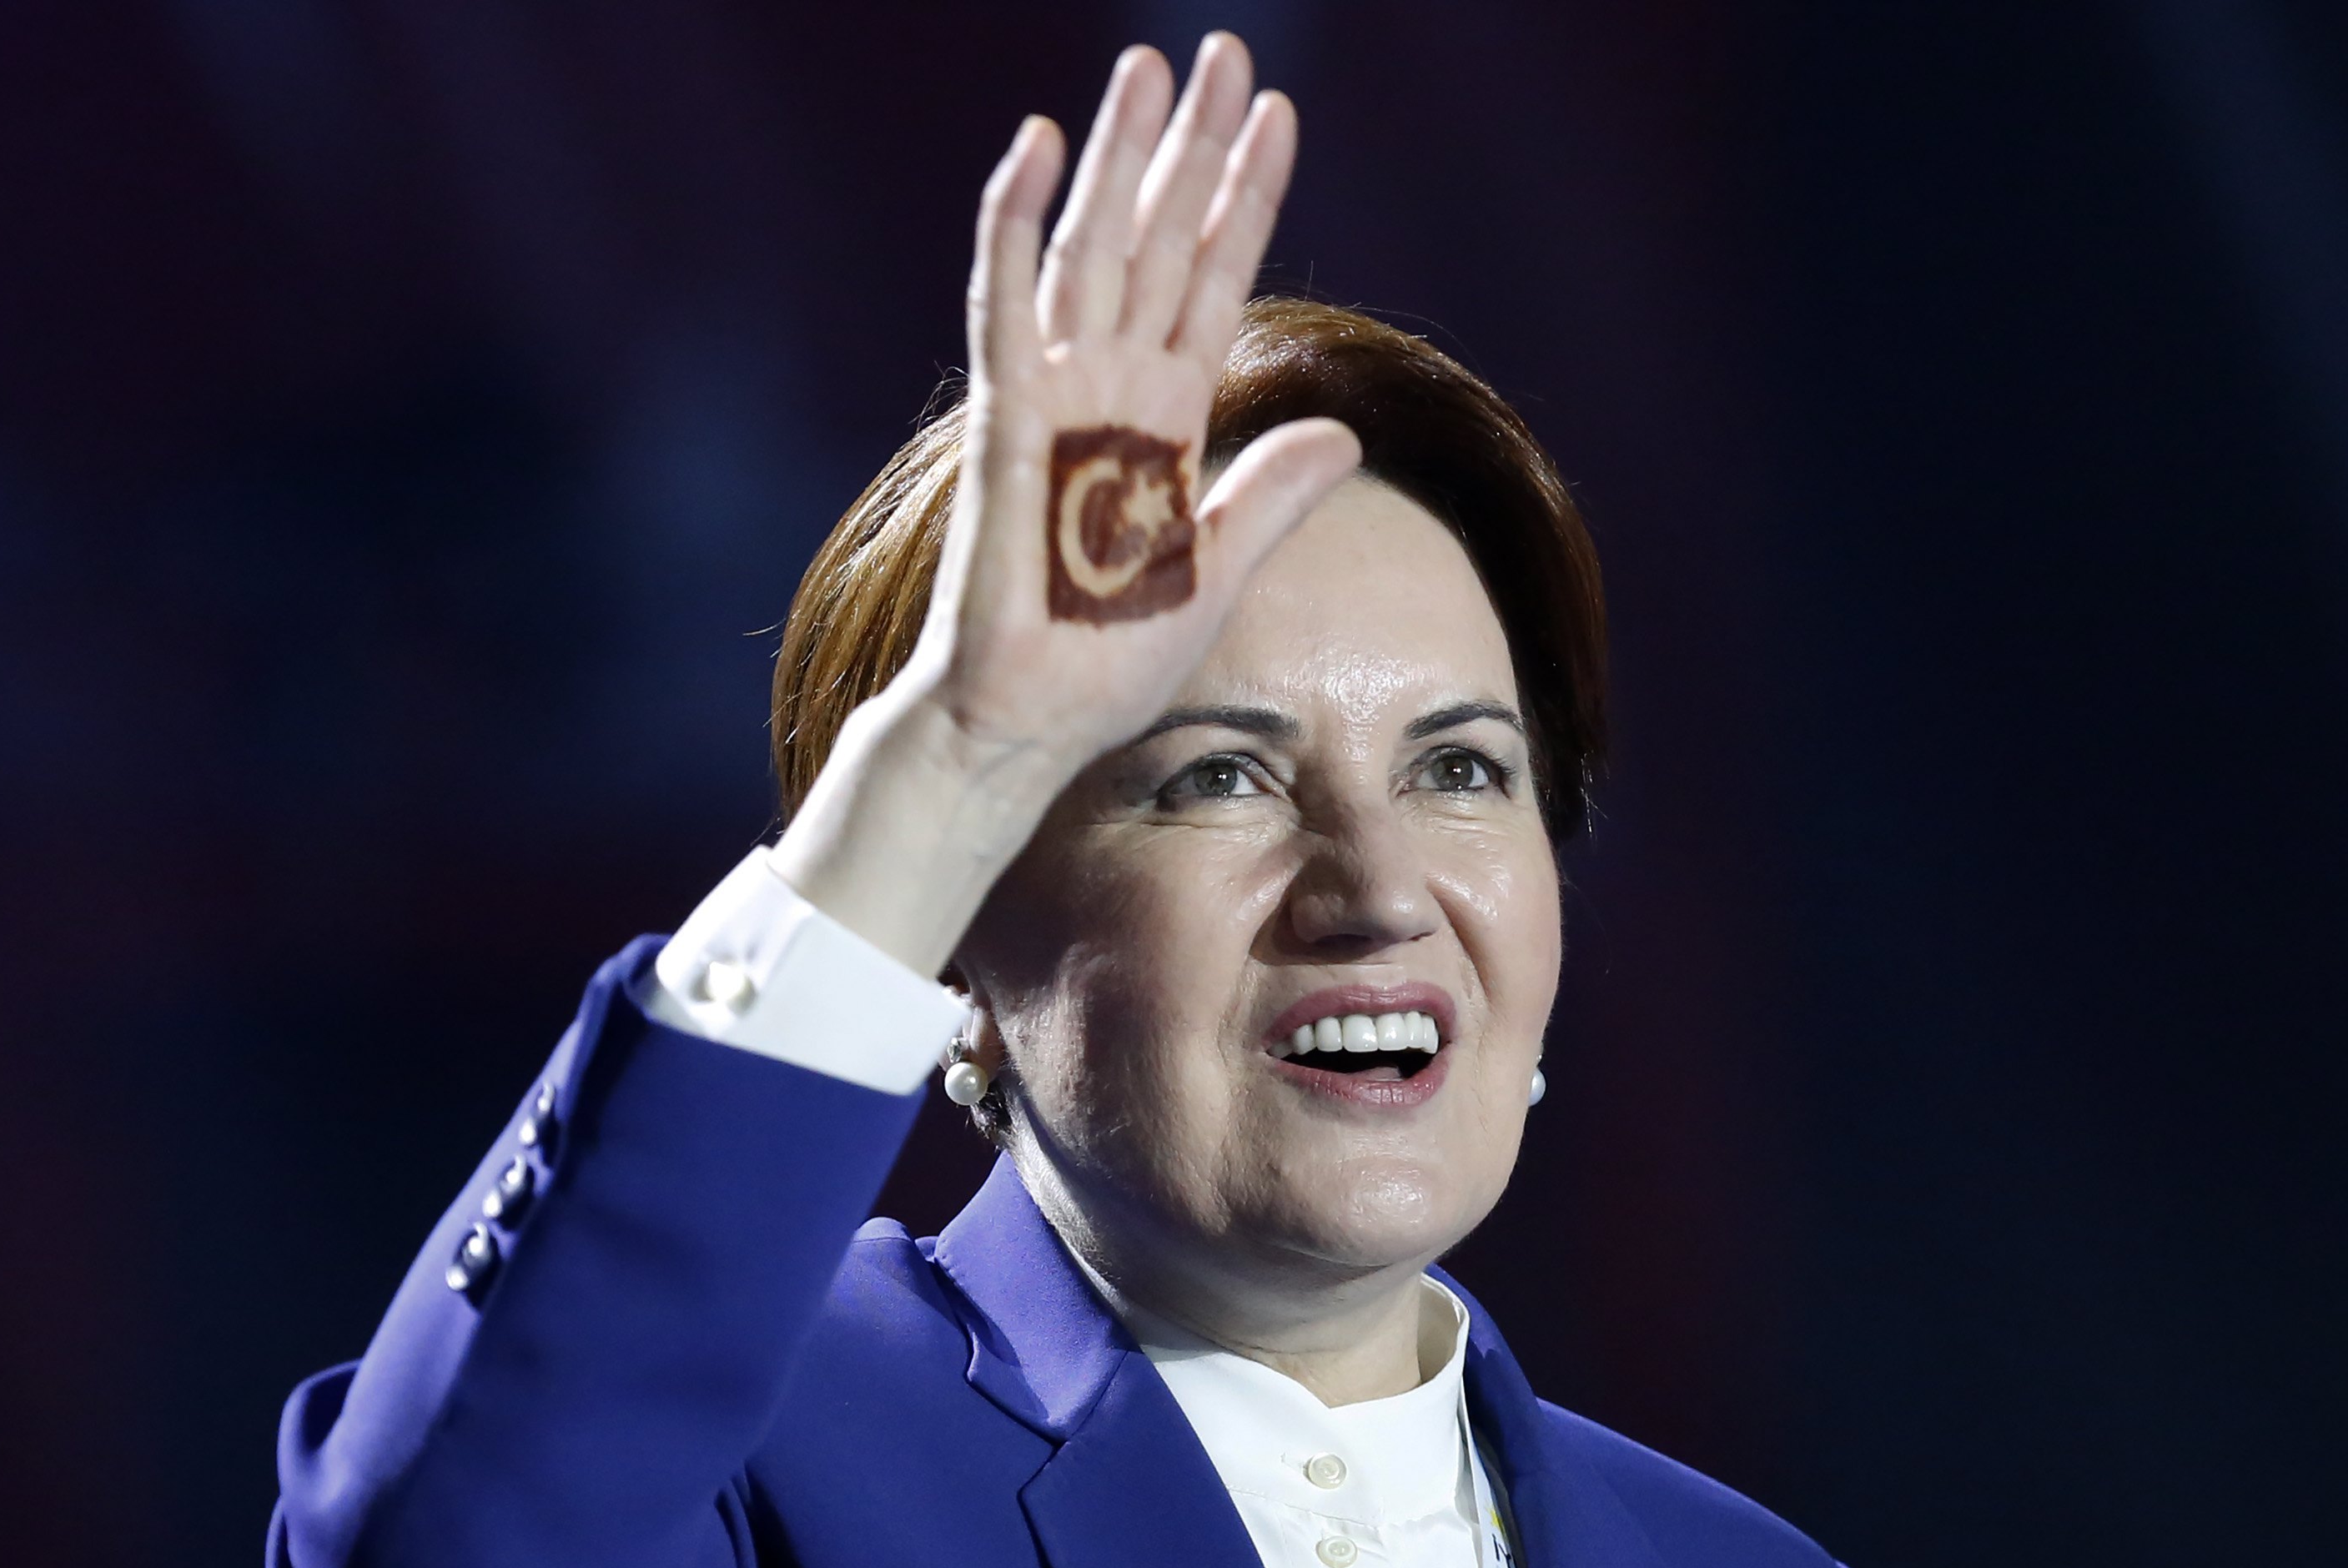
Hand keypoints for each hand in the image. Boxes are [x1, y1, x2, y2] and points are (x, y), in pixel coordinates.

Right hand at [773, 36, 1360, 976]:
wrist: (1032, 722)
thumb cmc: (1109, 660)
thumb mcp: (1221, 569)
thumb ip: (1272, 494)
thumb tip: (1340, 430)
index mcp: (1164, 421)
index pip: (1214, 280)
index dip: (1245, 199)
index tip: (1279, 118)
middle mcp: (1112, 391)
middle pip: (1160, 239)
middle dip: (1192, 146)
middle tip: (1224, 53)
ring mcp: (1056, 397)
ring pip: (1094, 246)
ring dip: (1122, 156)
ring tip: (1151, 66)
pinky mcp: (1007, 421)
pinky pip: (1009, 302)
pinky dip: (1018, 222)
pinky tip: (1041, 146)